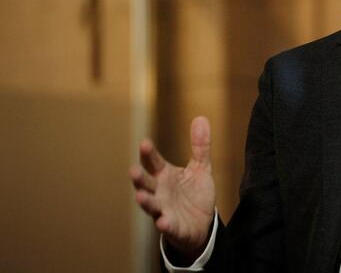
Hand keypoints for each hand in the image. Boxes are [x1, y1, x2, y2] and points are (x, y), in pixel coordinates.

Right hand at [129, 116, 215, 259]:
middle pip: (146, 183)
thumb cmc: (195, 194)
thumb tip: (201, 118)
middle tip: (133, 170)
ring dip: (145, 201)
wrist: (202, 223)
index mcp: (165, 176)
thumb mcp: (200, 168)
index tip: (144, 143)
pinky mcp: (172, 227)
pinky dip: (164, 223)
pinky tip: (162, 221)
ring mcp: (164, 210)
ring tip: (140, 196)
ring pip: (151, 205)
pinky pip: (167, 226)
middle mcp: (160, 192)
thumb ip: (200, 146)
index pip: (154, 162)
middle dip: (139, 178)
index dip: (149, 154)